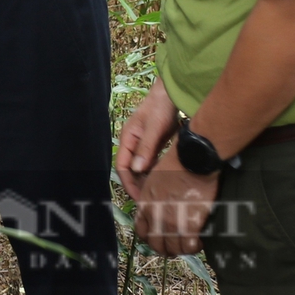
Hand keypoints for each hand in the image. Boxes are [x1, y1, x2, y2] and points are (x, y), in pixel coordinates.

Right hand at [118, 79, 179, 199]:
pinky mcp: (154, 145)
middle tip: (150, 200)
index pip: (122, 167)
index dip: (128, 183)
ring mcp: (143, 145)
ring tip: (157, 194)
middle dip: (138, 185)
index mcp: (127, 139)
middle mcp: (133, 144)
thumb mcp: (153, 128)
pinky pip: (152, 163)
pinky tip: (165, 179)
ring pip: (142, 168)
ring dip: (147, 180)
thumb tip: (138, 170)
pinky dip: (156, 172)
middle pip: (131, 169)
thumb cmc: (159, 108)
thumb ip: (146, 148)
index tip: (139, 197)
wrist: (171, 94)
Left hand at [134, 150, 218, 257]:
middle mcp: (155, 215)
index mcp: (145, 203)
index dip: (150, 239)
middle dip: (165, 249)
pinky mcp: (190, 223)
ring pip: (173, 248)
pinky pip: (189, 245)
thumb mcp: (153, 180)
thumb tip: (154, 209)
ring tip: (190, 245)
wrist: (193, 160)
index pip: (141, 231)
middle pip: (156, 244)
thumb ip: (151, 197)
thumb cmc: (175, 165)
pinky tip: (199, 242)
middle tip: (176, 247)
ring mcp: (172, 221)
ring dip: (181, 250)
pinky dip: (194, 247)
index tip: (160, 239)